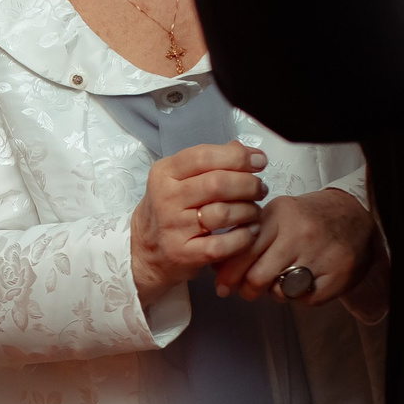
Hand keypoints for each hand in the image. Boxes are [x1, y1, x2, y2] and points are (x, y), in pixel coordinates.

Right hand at [131, 142, 265, 305]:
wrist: (143, 250)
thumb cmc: (169, 210)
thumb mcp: (179, 179)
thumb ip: (209, 162)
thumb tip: (241, 150)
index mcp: (164, 173)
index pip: (204, 156)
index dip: (238, 157)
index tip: (259, 161)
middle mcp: (165, 198)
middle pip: (217, 184)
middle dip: (249, 184)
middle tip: (260, 189)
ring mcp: (173, 228)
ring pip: (223, 213)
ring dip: (249, 210)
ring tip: (254, 211)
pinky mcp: (183, 254)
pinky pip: (222, 244)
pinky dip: (243, 237)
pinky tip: (249, 231)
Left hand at [215, 187, 375, 303]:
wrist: (355, 214)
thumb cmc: (308, 219)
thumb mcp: (277, 216)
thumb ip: (248, 237)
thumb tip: (217, 266)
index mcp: (279, 216)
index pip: (242, 252)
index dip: (228, 274)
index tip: (222, 285)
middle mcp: (299, 234)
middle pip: (257, 277)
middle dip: (247, 290)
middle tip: (247, 291)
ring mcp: (321, 255)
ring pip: (280, 292)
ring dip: (275, 293)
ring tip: (281, 280)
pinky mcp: (338, 274)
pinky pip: (305, 300)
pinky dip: (299, 297)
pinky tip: (304, 282)